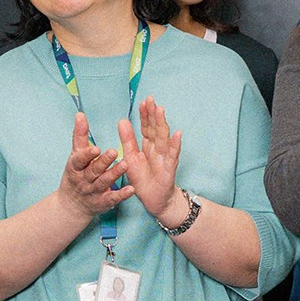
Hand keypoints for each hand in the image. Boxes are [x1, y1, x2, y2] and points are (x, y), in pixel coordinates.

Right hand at [56, 111, 129, 217]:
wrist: (72, 205)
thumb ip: (80, 136)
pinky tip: (131, 189)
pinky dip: (121, 194)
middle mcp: (83, 180)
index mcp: (75, 167)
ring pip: (104, 183)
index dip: (86, 155)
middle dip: (103, 162)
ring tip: (125, 164)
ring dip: (114, 174)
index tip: (96, 148)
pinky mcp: (103, 202)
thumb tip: (80, 114)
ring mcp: (93, 192)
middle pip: (93, 171)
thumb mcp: (75, 156)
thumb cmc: (76, 174)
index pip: (79, 160)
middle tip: (114, 152)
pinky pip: (113, 198)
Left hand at [118, 96, 184, 220]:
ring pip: (163, 138)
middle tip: (151, 100)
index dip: (145, 115)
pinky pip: (172, 156)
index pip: (146, 127)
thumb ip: (127, 140)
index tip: (143, 101)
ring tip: (160, 111)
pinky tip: (177, 134)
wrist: (153, 200)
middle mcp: (157, 148)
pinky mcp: (169, 169)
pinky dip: (175, 145)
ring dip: (162, 124)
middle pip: (156, 129)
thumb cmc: (143, 179)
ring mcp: (165, 157)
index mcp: (147, 145)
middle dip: (153, 114)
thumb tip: (122, 120)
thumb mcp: (130, 157)